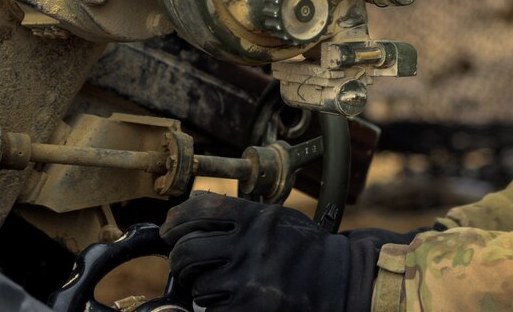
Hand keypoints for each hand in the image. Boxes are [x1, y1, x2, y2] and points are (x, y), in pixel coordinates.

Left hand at [161, 194, 425, 311]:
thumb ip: (239, 216)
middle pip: (187, 252)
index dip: (177, 221)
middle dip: (180, 261)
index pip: (200, 211)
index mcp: (257, 218)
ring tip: (215, 287)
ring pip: (197, 287)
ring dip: (200, 289)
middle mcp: (251, 246)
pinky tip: (226, 303)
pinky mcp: (250, 308)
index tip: (169, 231)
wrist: (342, 279)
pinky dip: (213, 309)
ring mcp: (249, 280)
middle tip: (185, 266)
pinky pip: (211, 311)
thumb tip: (188, 212)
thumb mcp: (276, 220)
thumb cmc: (307, 250)